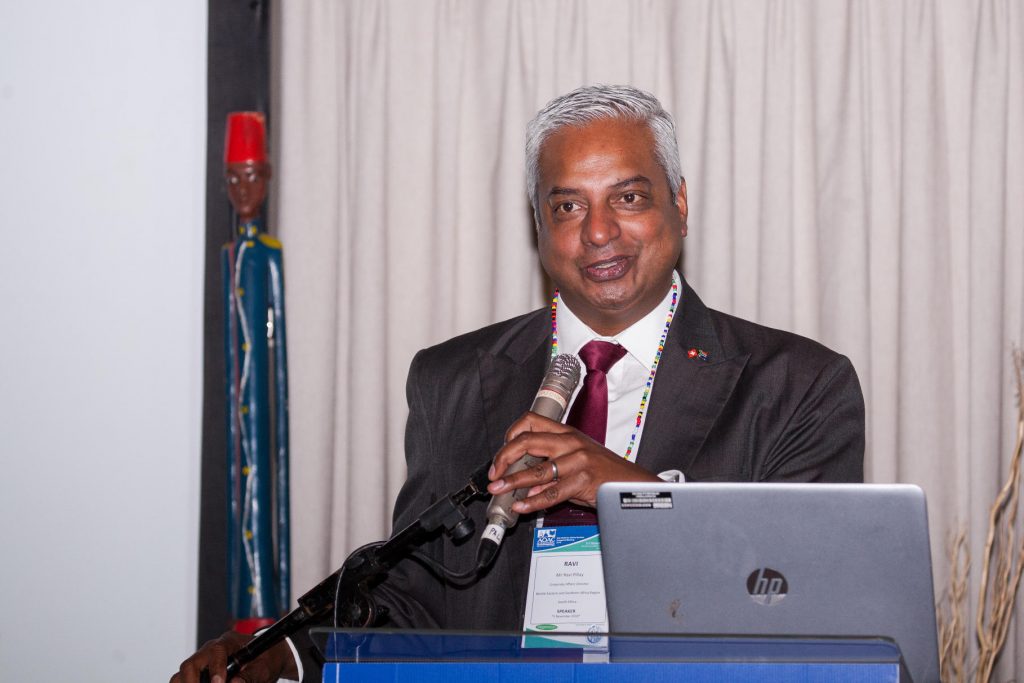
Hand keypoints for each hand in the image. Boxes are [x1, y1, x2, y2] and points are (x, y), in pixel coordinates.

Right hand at [170, 630, 296, 682]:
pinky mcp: (200, 673)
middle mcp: (211, 650)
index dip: (215, 669)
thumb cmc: (268, 660)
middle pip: (190, 664)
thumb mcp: (265, 668)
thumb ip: (251, 676)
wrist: (269, 658)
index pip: (216, 651)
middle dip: (192, 682)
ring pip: (182, 674)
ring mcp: (203, 661)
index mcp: (229, 642)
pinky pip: (185, 680)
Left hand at [487, 411, 659, 511]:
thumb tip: (523, 481)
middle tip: (494, 473)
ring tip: (499, 489)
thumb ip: (549, 467)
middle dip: (504, 458)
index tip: (501, 454)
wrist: (631, 483)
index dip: (510, 436)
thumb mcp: (575, 460)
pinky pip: (552, 492)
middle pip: (526, 441)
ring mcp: (577, 459)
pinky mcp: (583, 479)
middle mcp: (570, 442)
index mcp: (566, 432)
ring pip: (536, 470)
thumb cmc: (603, 471)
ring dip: (512, 482)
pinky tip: (522, 506)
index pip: (530, 421)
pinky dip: (532, 501)